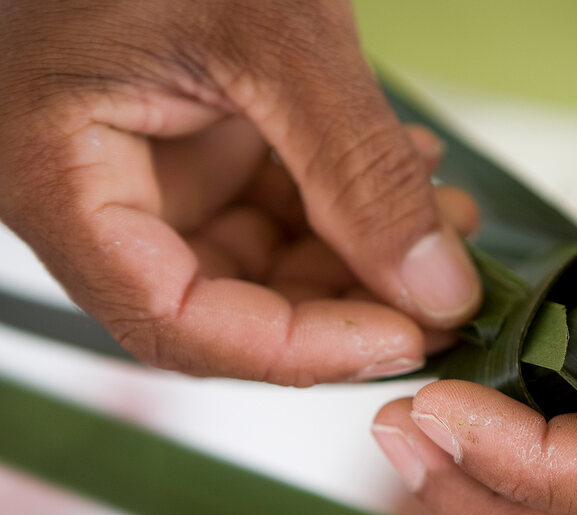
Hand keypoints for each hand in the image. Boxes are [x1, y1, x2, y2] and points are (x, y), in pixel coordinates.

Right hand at [0, 0, 480, 384]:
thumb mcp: (274, 34)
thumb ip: (357, 170)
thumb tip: (438, 291)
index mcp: (60, 176)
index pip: (174, 322)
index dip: (296, 350)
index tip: (406, 336)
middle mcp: (100, 195)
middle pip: (231, 308)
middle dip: (351, 302)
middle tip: (448, 282)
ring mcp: (153, 176)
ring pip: (270, 267)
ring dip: (368, 255)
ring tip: (446, 215)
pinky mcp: (201, 152)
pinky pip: (282, 212)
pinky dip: (353, 206)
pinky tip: (410, 172)